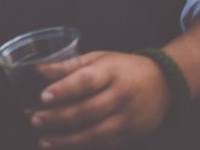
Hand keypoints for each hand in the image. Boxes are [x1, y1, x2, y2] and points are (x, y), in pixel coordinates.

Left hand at [29, 51, 169, 148]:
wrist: (164, 83)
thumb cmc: (122, 68)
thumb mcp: (98, 58)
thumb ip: (68, 65)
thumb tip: (37, 70)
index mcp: (111, 72)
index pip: (86, 81)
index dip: (64, 89)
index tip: (43, 96)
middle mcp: (121, 96)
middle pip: (87, 111)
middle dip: (58, 118)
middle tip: (34, 120)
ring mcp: (128, 119)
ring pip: (96, 134)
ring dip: (67, 140)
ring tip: (44, 140)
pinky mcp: (132, 135)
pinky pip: (105, 145)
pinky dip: (85, 148)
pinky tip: (65, 147)